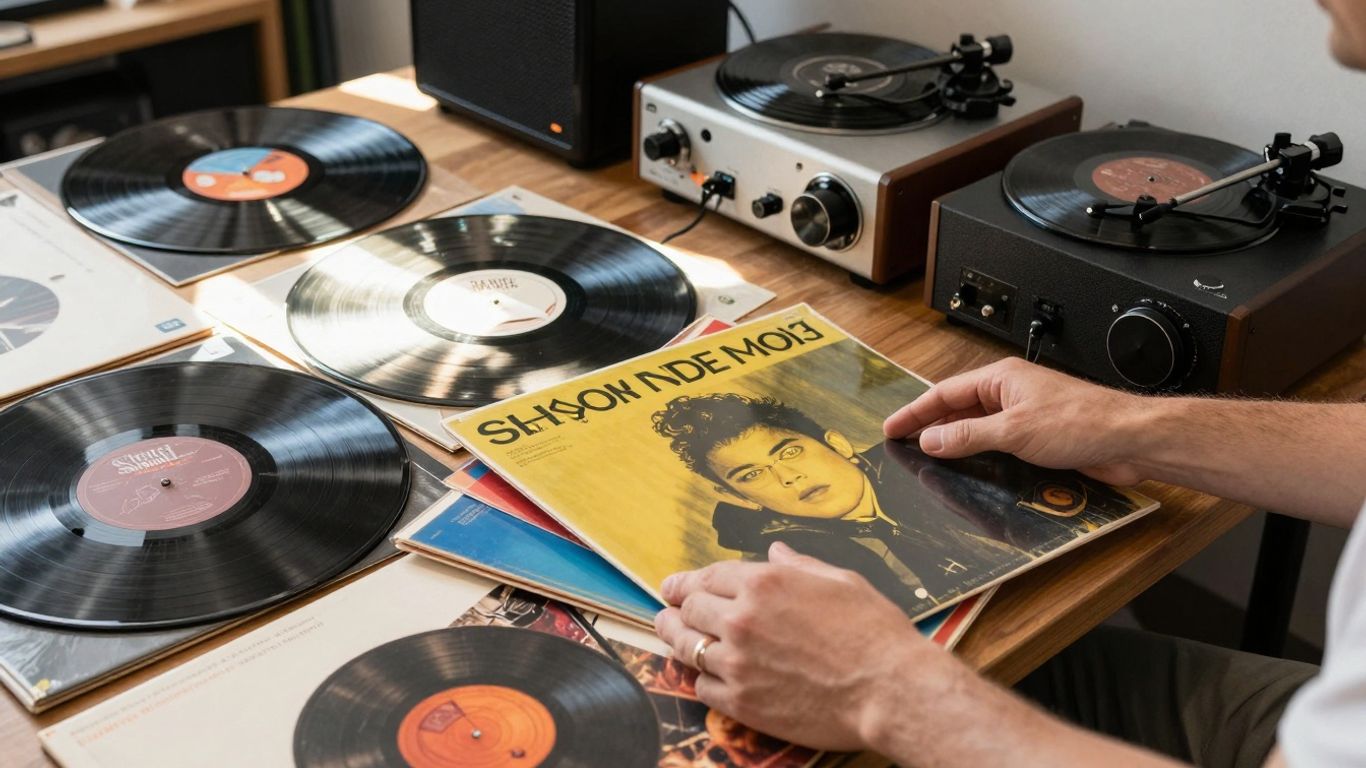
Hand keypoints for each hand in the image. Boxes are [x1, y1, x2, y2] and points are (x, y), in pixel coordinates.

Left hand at [653, 541, 975, 751]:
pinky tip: (708, 675)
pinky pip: (702, 687)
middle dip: (676, 609)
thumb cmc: (873, 632)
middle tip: (669, 612)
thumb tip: (776, 553)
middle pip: (689, 610)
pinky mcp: (741, 701)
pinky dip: (702, 679)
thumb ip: (798, 566)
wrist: (889, 689)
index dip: (686, 582)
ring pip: (687, 647)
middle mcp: (742, 618)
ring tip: (671, 636)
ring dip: (676, 640)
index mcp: (764, 582)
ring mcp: (737, 662)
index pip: (707, 577)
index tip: (673, 587)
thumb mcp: (839, 581)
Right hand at [884, 358, 1144, 484]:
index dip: (915, 411)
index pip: (944, 393)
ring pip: (977, 428)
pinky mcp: (1039, 437)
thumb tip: (931, 439)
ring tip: (928, 458)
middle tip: (902, 444)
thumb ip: (968, 436)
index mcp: (1001, 379)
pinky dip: (980, 455)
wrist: (1129, 439)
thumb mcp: (1014, 431)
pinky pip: (998, 444)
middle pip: (958, 409)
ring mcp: (1025, 415)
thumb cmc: (1083, 422)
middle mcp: (1011, 394)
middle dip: (930, 426)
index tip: (892, 428)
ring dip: (955, 443)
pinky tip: (971, 470)